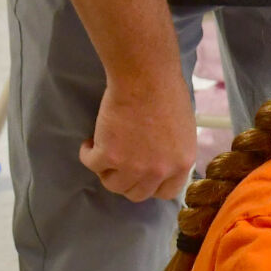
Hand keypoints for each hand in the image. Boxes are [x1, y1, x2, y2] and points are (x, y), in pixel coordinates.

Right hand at [79, 72, 198, 201]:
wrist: (145, 76)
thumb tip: (162, 158)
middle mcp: (158, 171)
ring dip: (106, 170)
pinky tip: (90, 143)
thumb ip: (173, 150)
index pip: (166, 192)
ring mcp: (133, 167)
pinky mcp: (108, 156)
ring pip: (112, 183)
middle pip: (137, 193)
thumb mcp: (183, 128)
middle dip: (127, 180)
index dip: (152, 185)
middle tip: (120, 163)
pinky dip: (88, 154)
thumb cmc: (166, 91)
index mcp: (181, 163)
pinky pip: (91, 164)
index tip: (143, 176)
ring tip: (104, 151)